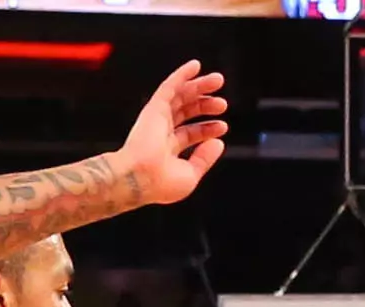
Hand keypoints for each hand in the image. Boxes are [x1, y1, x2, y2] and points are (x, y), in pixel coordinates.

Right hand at [116, 62, 228, 206]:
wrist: (141, 177)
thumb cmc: (161, 183)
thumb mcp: (191, 175)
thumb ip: (205, 159)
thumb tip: (218, 143)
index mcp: (168, 150)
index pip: (190, 134)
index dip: (207, 129)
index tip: (222, 127)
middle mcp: (161, 133)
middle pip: (187, 112)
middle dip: (206, 105)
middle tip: (222, 104)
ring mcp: (157, 119)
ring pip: (181, 96)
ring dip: (199, 87)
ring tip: (218, 80)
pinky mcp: (154, 108)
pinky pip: (170, 87)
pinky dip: (182, 75)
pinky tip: (195, 66)